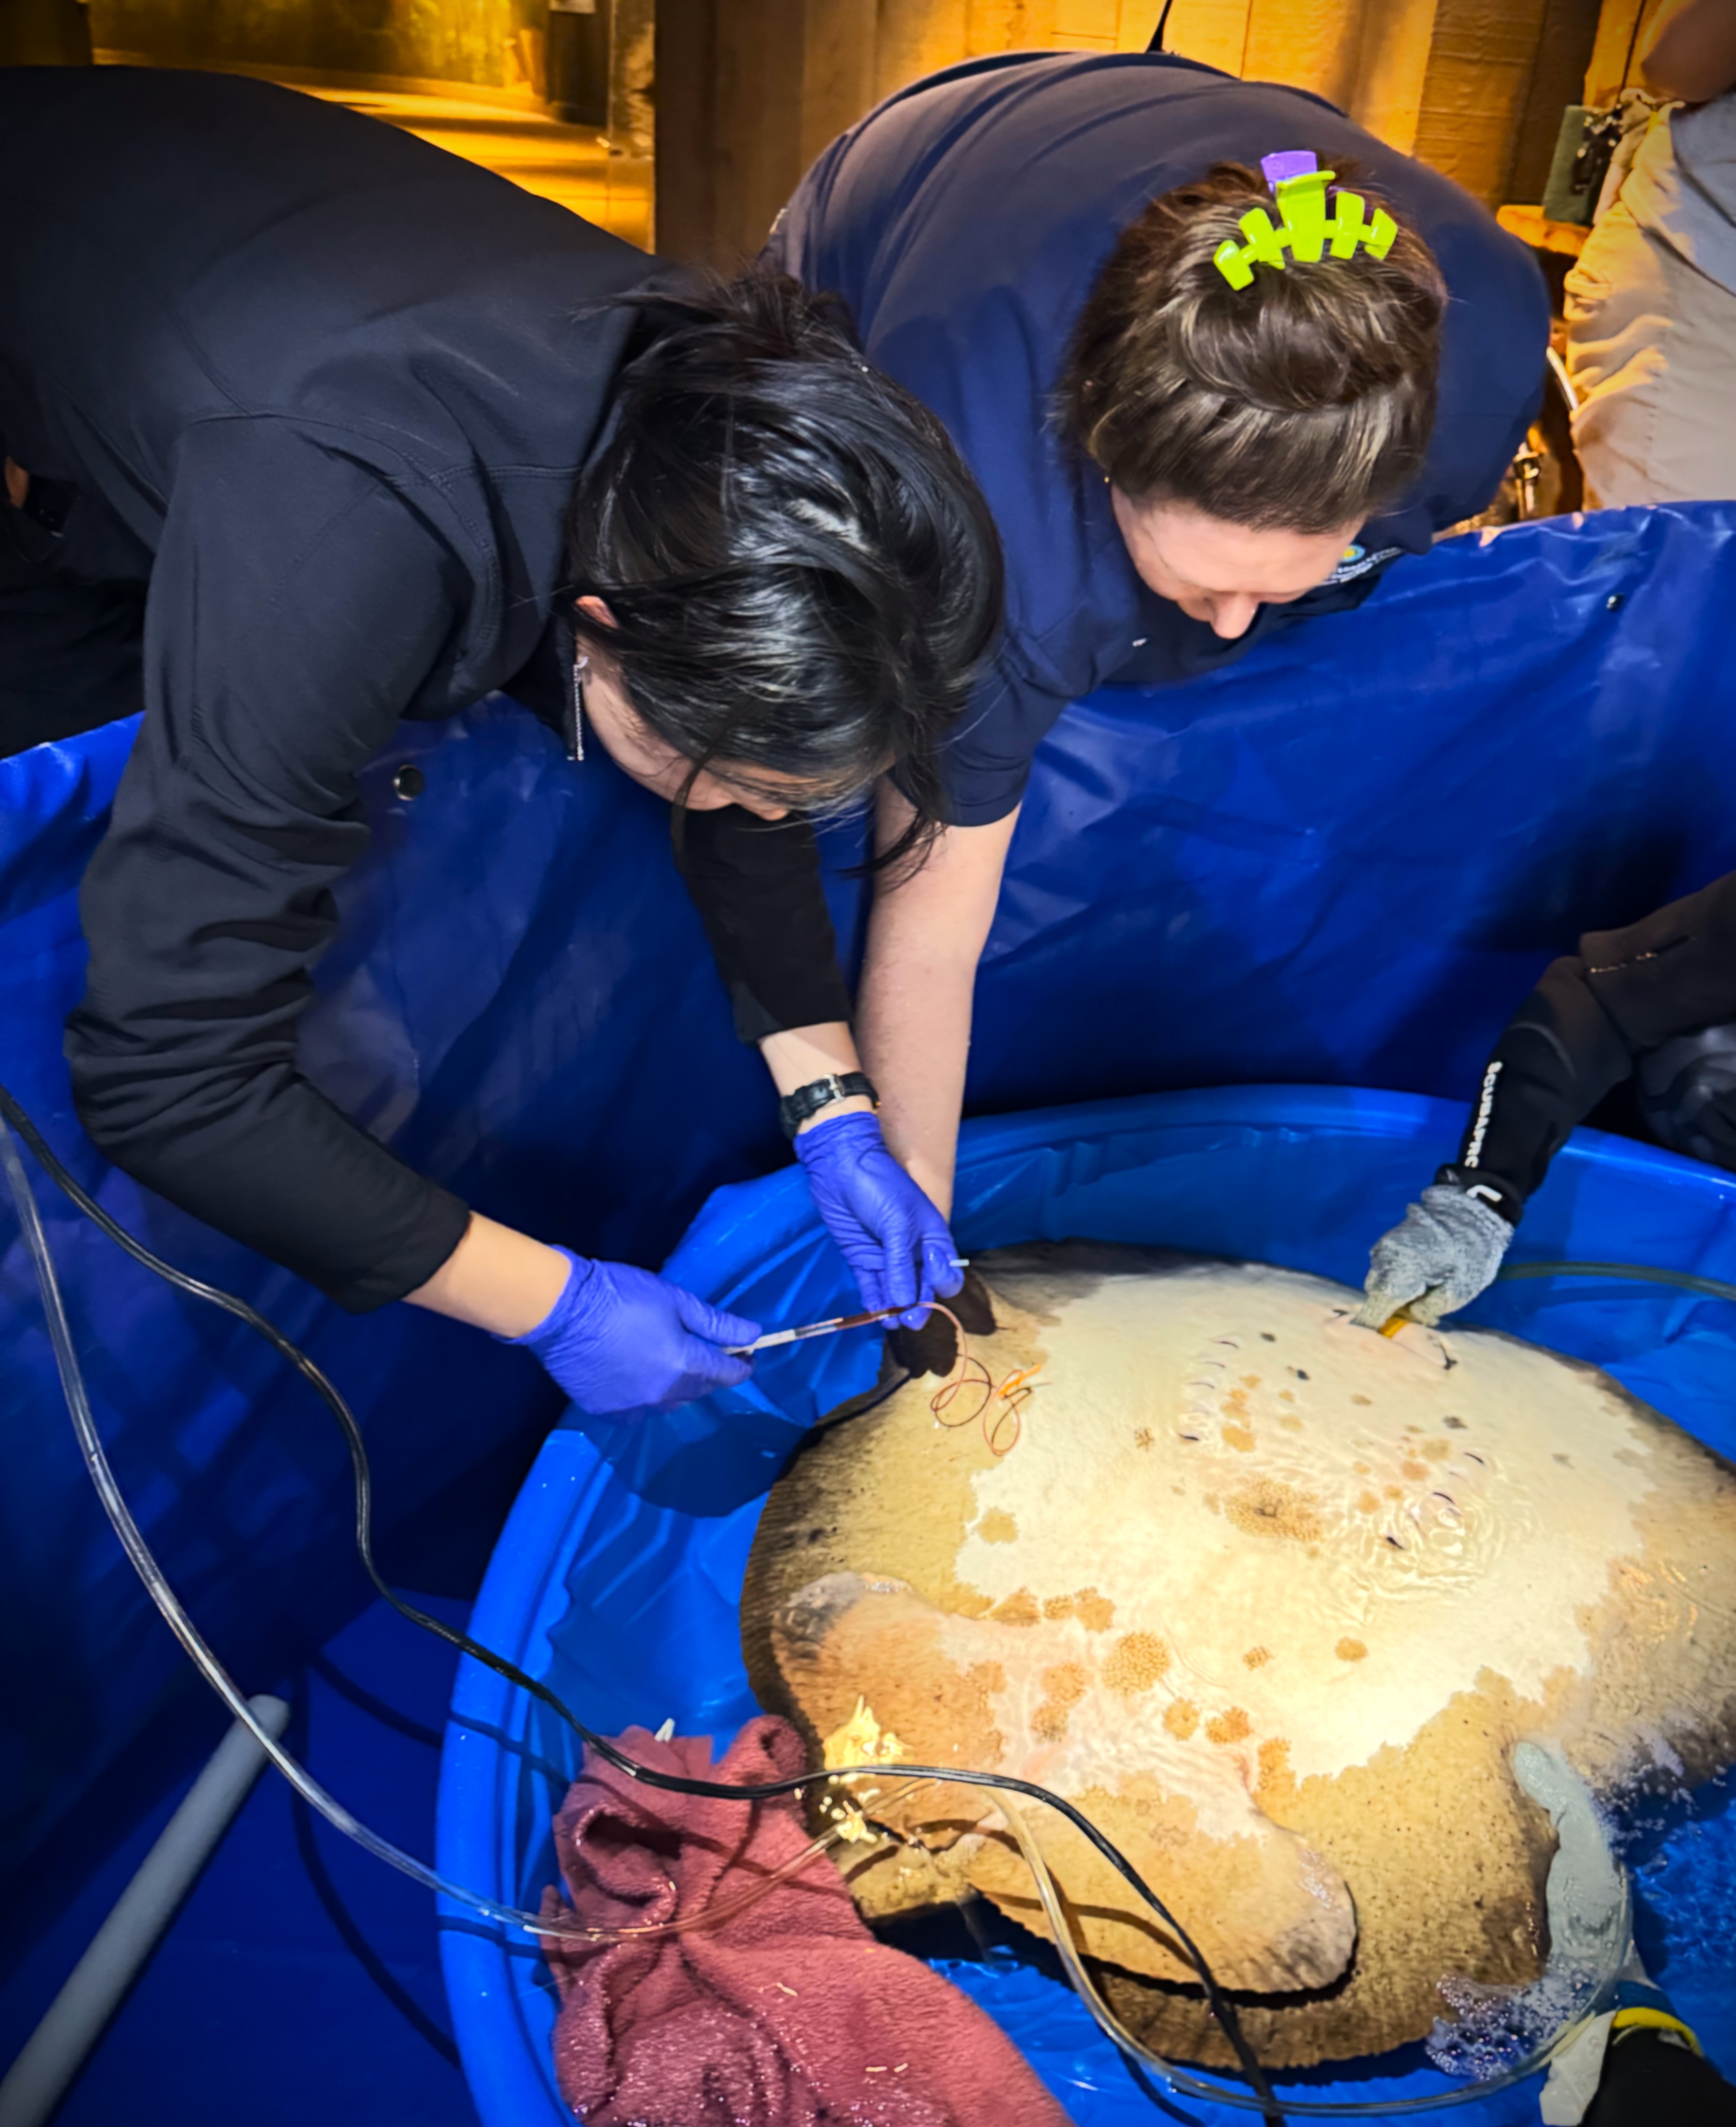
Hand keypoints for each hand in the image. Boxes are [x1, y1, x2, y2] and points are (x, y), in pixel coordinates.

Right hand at [507, 1249, 759, 1416]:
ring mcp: (633, 1407)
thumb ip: (716, 1323)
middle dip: (709, 1372)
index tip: (746, 1353)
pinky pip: (638, 1410)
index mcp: (684, 1365)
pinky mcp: (606, 1412)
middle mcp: (663, 1395)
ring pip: (670, 1403)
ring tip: (666, 1361)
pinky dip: (645, 1397)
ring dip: (677, 1386)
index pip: (728, 1374)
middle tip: (703, 1350)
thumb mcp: (675, 1300)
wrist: (561, 1310)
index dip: (742, 1364)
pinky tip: (636, 1377)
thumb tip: (754, 1335)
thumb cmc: (621, 1295)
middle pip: (700, 1390)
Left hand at [794, 1110, 963, 1327]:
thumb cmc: (881, 1188)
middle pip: (922, 1288)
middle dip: (918, 1305)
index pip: (947, 1273)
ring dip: (895, 1308)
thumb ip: (902, 1265)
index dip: (942, 1284)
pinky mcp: (863, 1259)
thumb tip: (906, 1304)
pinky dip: (874, 1300)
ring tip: (891, 1322)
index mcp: (933, 1237)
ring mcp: (887, 1257)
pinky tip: (875, 1313)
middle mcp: (913, 1251)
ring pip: (897, 1291)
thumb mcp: (898, 1225)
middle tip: (910, 1321)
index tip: (932, 1287)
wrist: (841, 1166)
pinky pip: (872, 1286)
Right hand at [1353, 1184, 1512, 1329]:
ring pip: (1378, 1275)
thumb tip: (1408, 1314)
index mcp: (1400, 1271)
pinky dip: (1394, 1273)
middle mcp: (1385, 1257)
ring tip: (1420, 1288)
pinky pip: (1384, 1263)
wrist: (1472, 1211)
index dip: (1370, 1322)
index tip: (1366, 1336)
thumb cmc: (1470, 1256)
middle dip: (1386, 1303)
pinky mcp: (1390, 1237)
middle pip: (1375, 1290)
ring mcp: (1385, 1244)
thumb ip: (1427, 1310)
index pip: (1377, 1303)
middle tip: (1411, 1310)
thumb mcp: (1457, 1293)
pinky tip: (1417, 1272)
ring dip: (1390, 1286)